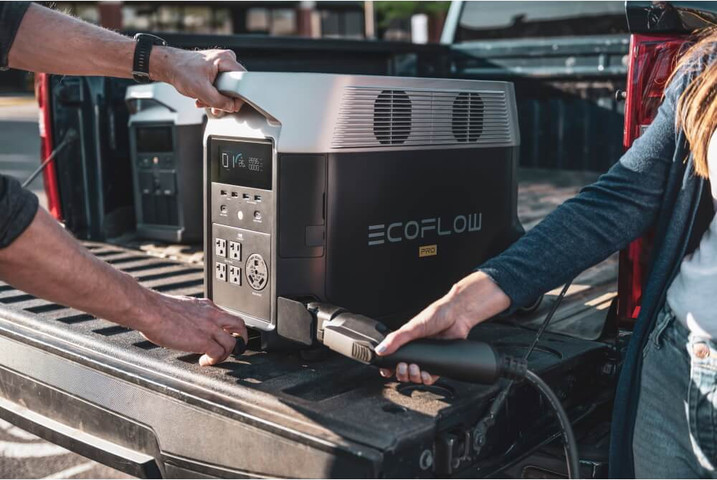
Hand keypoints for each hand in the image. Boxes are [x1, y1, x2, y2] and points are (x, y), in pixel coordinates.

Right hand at [132, 292, 247, 366]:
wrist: (150, 310)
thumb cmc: (158, 309)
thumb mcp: (184, 306)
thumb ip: (193, 314)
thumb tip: (189, 323)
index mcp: (207, 306)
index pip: (229, 316)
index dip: (231, 328)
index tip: (227, 336)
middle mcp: (212, 315)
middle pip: (239, 326)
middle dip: (240, 339)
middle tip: (235, 349)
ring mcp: (209, 328)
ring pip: (232, 343)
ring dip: (225, 354)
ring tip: (213, 359)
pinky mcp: (203, 340)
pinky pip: (218, 353)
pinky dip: (214, 360)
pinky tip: (203, 362)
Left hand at [152, 47, 245, 115]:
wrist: (169, 66)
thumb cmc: (181, 71)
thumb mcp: (201, 90)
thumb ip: (219, 101)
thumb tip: (231, 107)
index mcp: (226, 59)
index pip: (243, 81)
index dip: (237, 97)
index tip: (230, 105)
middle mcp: (226, 59)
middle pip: (235, 86)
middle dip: (223, 99)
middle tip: (212, 103)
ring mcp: (221, 64)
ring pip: (228, 88)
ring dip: (216, 98)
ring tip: (203, 100)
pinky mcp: (217, 69)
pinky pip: (222, 86)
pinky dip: (212, 94)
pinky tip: (203, 97)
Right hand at [374, 271, 509, 384]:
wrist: (457, 315)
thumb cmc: (436, 316)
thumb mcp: (412, 327)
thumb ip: (396, 339)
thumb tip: (380, 350)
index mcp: (406, 343)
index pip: (393, 360)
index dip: (388, 368)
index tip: (386, 371)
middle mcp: (416, 352)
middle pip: (403, 372)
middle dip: (401, 373)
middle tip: (403, 366)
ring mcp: (427, 358)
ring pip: (416, 377)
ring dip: (413, 377)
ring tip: (415, 368)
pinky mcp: (438, 363)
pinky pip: (431, 377)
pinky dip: (427, 379)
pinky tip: (426, 373)